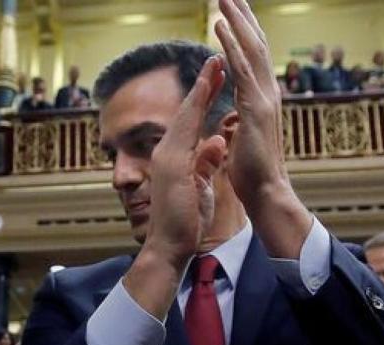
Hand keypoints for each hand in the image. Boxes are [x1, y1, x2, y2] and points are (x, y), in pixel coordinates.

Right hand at [123, 56, 225, 319]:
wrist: (169, 247)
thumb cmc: (185, 222)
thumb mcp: (201, 187)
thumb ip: (206, 164)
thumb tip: (216, 142)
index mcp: (175, 159)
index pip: (191, 123)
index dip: (204, 99)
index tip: (217, 77)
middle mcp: (166, 154)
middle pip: (186, 112)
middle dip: (202, 84)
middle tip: (215, 58)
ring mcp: (166, 158)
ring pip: (185, 115)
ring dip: (200, 88)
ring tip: (214, 65)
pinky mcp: (171, 166)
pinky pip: (185, 131)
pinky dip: (195, 109)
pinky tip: (205, 92)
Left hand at [214, 0, 310, 257]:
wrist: (266, 194)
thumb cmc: (252, 175)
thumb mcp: (241, 142)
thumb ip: (238, 125)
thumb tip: (231, 122)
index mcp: (261, 100)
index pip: (252, 58)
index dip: (244, 33)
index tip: (234, 11)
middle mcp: (267, 93)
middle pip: (255, 43)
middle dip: (243, 16)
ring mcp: (264, 98)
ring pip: (250, 48)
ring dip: (236, 20)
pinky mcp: (255, 108)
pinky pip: (242, 68)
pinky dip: (231, 44)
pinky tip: (218, 26)